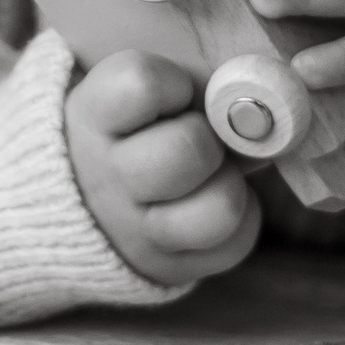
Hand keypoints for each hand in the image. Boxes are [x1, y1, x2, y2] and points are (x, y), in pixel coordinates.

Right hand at [65, 50, 259, 284]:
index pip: (141, 83)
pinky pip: (236, 239)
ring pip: (221, 207)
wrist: (81, 197)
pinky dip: (240, 216)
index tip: (171, 92)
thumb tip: (263, 89)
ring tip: (211, 172)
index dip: (174, 82)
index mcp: (92, 117)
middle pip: (191, 148)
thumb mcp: (132, 90)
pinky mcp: (169, 266)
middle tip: (197, 134)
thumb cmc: (131, 124)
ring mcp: (135, 232)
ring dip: (228, 181)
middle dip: (208, 135)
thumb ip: (185, 77)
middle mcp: (106, 179)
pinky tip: (212, 199)